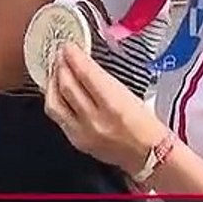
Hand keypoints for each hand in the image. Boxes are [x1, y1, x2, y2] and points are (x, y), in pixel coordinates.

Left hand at [43, 43, 163, 175]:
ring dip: (52, 83)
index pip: (85, 74)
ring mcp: (83, 133)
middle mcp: (96, 120)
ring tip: (55, 71)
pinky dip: (55, 100)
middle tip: (60, 54)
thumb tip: (81, 63)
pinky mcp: (76, 141)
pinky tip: (57, 92)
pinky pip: (58, 117)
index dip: (73, 56)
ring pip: (55, 103)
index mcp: (114, 105)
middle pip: (67, 86)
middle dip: (60, 65)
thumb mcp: (129, 94)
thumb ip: (102, 79)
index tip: (68, 46)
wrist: (150, 155)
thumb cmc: (146, 124)